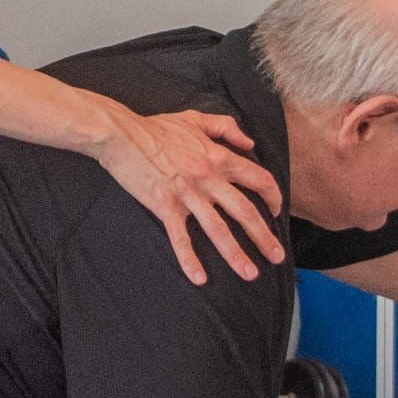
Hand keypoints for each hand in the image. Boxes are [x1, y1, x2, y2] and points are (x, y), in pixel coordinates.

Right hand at [95, 105, 285, 284]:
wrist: (120, 133)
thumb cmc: (156, 127)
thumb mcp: (196, 119)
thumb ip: (226, 127)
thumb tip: (250, 142)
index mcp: (218, 157)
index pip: (259, 179)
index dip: (273, 196)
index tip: (276, 211)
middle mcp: (208, 177)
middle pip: (245, 211)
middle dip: (264, 236)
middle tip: (277, 257)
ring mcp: (186, 193)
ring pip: (218, 228)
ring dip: (235, 254)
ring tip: (250, 274)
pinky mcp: (164, 205)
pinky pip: (180, 237)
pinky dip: (190, 259)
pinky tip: (200, 278)